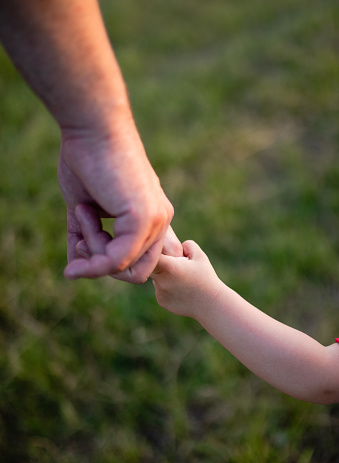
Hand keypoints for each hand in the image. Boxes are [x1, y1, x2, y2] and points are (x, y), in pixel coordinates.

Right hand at [58, 123, 174, 282]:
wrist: (91, 127)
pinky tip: (81, 214)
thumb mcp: (84, 209)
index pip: (138, 265)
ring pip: (122, 268)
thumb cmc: (86, 160)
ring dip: (91, 251)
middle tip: (78, 239)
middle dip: (101, 266)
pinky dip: (93, 250)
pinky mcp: (144, 218)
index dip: (107, 265)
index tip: (79, 245)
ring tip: (81, 211)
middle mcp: (160, 221)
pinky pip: (117, 259)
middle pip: (135, 274)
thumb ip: (85, 239)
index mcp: (152, 218)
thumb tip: (75, 269)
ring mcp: (156, 220)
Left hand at [151, 240, 219, 317]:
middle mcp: (161, 280)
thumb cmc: (206, 277)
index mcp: (170, 267)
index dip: (151, 250)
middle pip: (150, 266)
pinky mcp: (162, 301)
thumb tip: (174, 245)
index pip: (150, 256)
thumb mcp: (199, 256)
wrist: (211, 304)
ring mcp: (160, 292)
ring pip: (156, 277)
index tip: (156, 248)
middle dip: (158, 262)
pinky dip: (167, 287)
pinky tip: (181, 289)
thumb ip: (186, 245)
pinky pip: (160, 289)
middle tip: (172, 263)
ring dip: (163, 275)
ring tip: (182, 279)